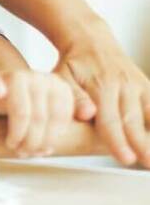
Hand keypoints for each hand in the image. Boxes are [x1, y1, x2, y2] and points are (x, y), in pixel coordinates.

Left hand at [0, 68, 74, 156]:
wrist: (9, 86)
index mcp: (18, 77)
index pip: (21, 112)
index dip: (17, 134)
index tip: (10, 145)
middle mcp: (39, 77)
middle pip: (39, 118)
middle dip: (31, 141)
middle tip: (22, 153)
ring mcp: (55, 84)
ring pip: (57, 120)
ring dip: (46, 141)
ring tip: (34, 152)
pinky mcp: (66, 93)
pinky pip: (67, 118)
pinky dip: (58, 135)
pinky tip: (46, 145)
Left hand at [54, 24, 149, 166]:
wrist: (91, 40)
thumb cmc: (73, 64)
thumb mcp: (62, 76)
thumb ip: (73, 97)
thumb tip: (87, 114)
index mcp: (100, 86)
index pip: (109, 120)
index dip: (118, 141)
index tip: (126, 159)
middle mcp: (123, 86)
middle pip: (133, 121)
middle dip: (141, 145)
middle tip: (147, 164)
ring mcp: (138, 85)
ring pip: (149, 115)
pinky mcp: (147, 86)